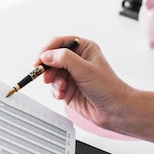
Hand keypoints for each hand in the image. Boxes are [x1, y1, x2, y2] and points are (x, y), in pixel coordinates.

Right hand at [38, 36, 153, 142]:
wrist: (114, 110)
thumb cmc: (108, 88)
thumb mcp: (85, 69)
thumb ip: (64, 59)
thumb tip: (46, 56)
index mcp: (84, 48)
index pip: (60, 43)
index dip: (47, 50)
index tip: (39, 60)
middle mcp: (77, 60)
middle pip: (52, 59)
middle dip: (48, 68)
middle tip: (45, 76)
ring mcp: (72, 75)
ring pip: (52, 74)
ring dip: (53, 81)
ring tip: (60, 88)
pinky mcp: (68, 89)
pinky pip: (54, 87)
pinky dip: (55, 91)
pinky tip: (62, 95)